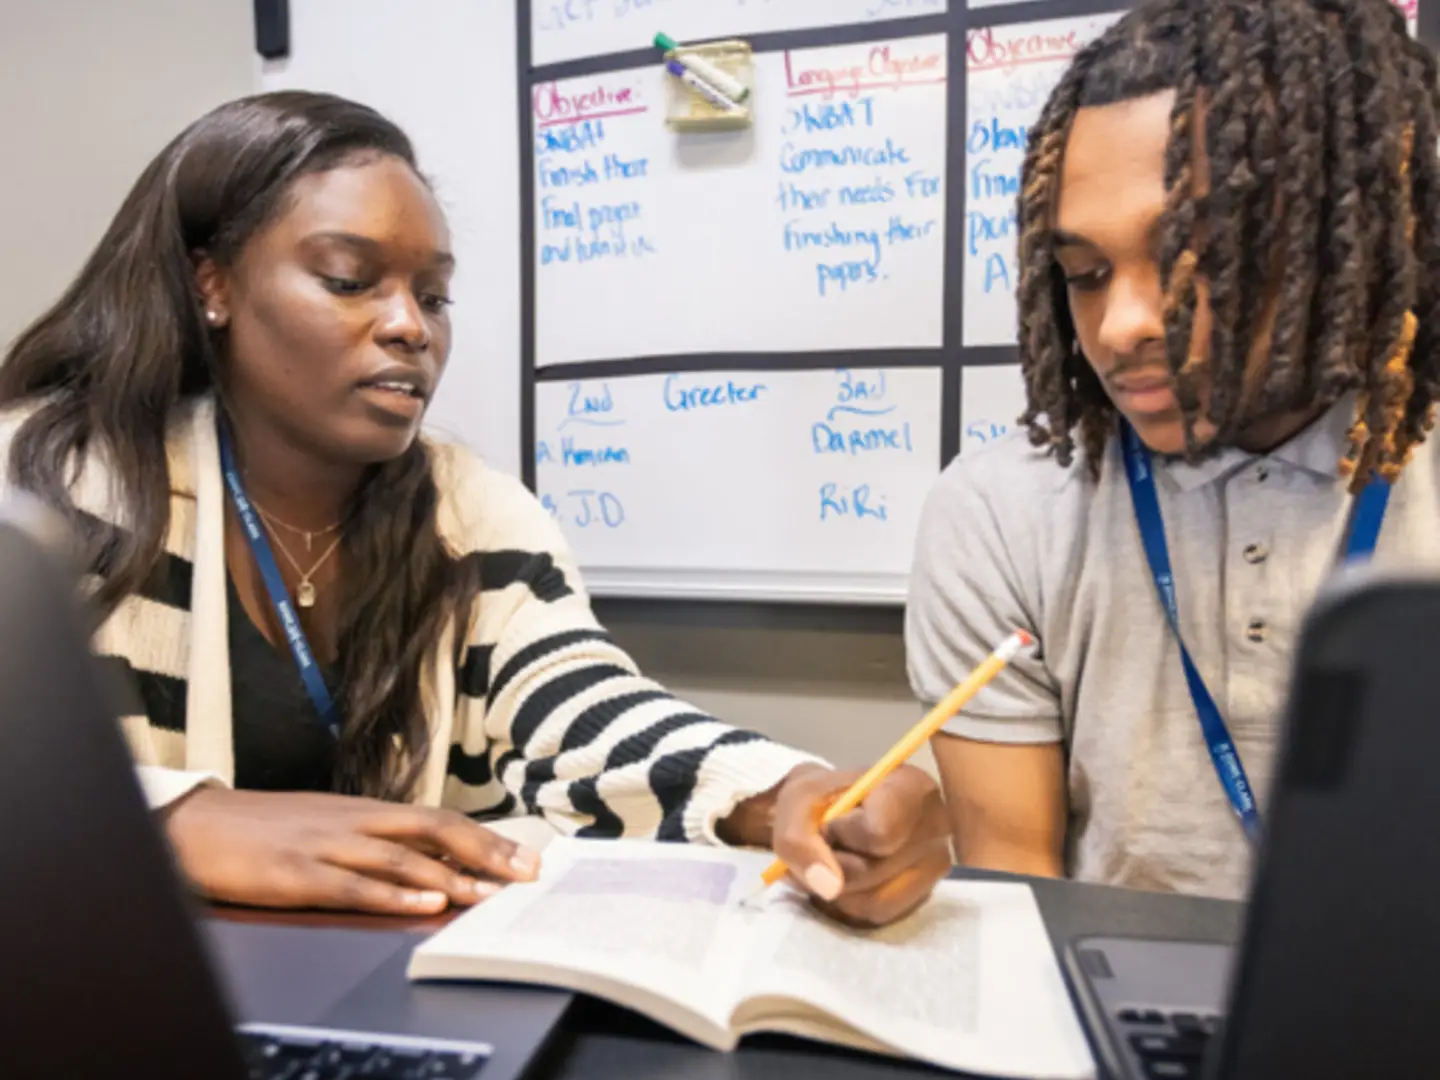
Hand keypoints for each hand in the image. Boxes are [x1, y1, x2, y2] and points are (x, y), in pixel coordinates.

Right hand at [163, 788, 540, 915]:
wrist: (198, 825)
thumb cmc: (268, 828)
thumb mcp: (331, 825)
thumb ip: (377, 841)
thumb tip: (433, 862)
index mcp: (366, 811)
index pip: (440, 819)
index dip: (486, 838)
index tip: (526, 857)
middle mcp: (356, 821)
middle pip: (434, 830)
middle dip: (485, 853)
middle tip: (525, 874)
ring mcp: (327, 845)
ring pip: (401, 858)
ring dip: (449, 878)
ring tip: (488, 894)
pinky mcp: (298, 872)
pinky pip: (353, 885)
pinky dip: (393, 897)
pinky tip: (423, 907)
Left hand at [722, 764, 951, 926]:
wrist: (836, 812)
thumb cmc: (824, 799)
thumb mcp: (797, 801)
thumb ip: (798, 837)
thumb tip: (829, 887)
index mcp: (910, 786)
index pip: (880, 832)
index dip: (843, 833)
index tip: (832, 821)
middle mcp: (936, 824)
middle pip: (871, 871)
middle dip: (833, 865)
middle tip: (824, 846)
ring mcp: (935, 863)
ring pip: (875, 900)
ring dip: (839, 890)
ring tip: (833, 863)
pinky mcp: (925, 893)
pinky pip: (880, 914)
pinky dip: (853, 904)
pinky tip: (848, 879)